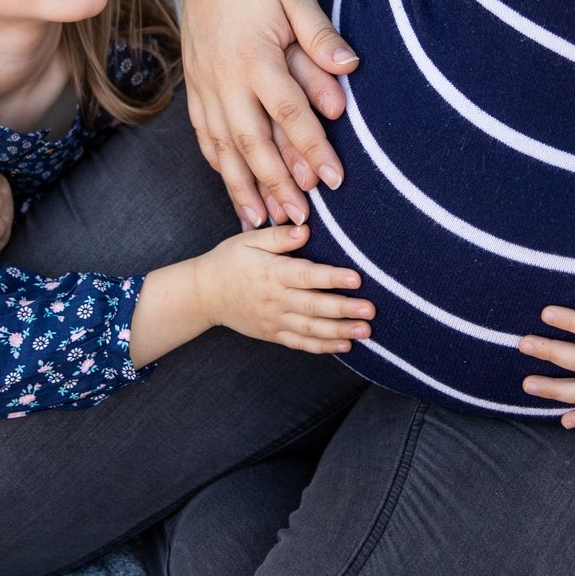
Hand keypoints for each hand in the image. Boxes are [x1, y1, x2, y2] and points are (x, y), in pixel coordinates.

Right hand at [180, 0, 369, 227]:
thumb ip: (322, 34)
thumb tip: (352, 65)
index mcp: (254, 53)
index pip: (288, 111)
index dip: (313, 148)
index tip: (336, 180)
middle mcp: (225, 75)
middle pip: (252, 140)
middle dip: (277, 184)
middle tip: (300, 219)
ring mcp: (205, 84)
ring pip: (224, 146)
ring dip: (243, 186)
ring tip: (264, 221)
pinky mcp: (195, 86)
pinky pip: (205, 135)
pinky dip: (219, 166)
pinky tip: (234, 191)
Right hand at [195, 223, 372, 353]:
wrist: (204, 294)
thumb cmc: (229, 261)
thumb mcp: (249, 240)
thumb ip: (279, 236)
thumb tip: (306, 228)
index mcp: (272, 273)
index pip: (306, 276)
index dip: (332, 278)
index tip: (356, 278)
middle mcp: (275, 299)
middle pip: (313, 306)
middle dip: (344, 309)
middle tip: (370, 310)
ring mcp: (274, 320)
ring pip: (310, 329)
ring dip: (340, 331)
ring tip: (365, 330)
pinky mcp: (273, 334)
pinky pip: (300, 343)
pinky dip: (322, 346)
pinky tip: (344, 346)